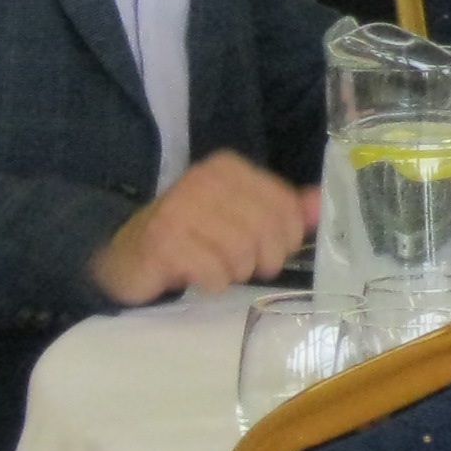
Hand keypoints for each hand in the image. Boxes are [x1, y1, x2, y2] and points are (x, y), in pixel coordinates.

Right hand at [90, 152, 317, 305]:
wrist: (128, 257)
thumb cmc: (192, 238)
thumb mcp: (239, 217)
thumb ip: (282, 208)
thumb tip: (322, 202)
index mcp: (227, 168)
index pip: (285, 206)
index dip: (288, 237)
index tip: (272, 250)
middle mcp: (203, 180)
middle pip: (266, 230)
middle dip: (263, 258)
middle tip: (246, 267)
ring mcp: (180, 208)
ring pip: (242, 252)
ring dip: (236, 272)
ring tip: (220, 270)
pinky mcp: (164, 241)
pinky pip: (213, 271)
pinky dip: (214, 283)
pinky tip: (202, 279)